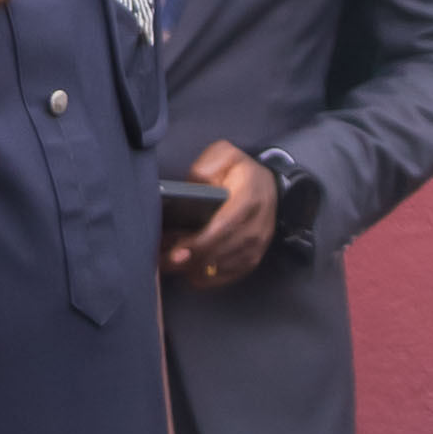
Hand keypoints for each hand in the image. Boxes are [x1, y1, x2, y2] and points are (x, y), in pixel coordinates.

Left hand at [165, 140, 279, 285]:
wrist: (269, 185)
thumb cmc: (241, 171)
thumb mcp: (224, 155)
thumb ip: (205, 168)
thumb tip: (190, 188)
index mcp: (249, 197)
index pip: (225, 225)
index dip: (199, 242)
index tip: (176, 250)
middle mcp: (257, 224)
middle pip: (222, 250)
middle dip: (190, 259)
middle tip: (164, 260)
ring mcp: (258, 244)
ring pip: (225, 266)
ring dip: (195, 269)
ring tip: (171, 265)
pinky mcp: (255, 257)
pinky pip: (231, 275)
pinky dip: (209, 278)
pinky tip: (191, 274)